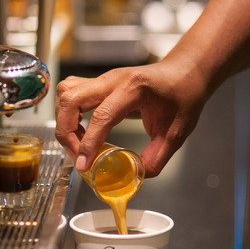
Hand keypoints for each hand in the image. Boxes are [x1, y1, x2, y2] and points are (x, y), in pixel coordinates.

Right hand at [55, 54, 210, 177]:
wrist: (184, 73)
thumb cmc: (183, 95)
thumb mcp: (177, 131)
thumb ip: (156, 157)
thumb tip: (136, 175)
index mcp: (134, 87)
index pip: (101, 115)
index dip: (88, 143)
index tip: (83, 165)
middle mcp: (113, 79)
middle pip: (71, 98)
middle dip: (66, 131)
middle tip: (77, 155)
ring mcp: (103, 79)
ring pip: (66, 93)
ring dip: (65, 121)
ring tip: (79, 143)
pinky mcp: (99, 84)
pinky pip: (71, 93)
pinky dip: (68, 114)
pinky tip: (82, 130)